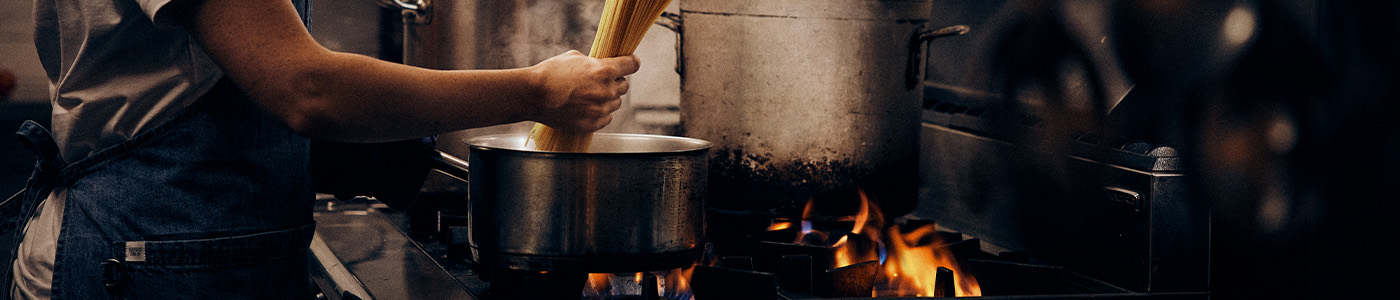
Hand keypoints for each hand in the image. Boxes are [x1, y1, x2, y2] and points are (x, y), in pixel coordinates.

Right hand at [525, 50, 639, 131]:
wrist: (533, 96)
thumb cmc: (551, 73)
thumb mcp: (575, 57)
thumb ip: (595, 62)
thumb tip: (603, 66)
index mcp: (604, 70)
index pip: (632, 65)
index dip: (631, 63)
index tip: (631, 63)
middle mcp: (606, 91)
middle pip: (624, 86)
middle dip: (615, 82)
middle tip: (600, 81)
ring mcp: (600, 109)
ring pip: (616, 103)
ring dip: (607, 98)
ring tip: (588, 95)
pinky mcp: (592, 124)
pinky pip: (606, 118)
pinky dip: (600, 112)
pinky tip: (586, 107)